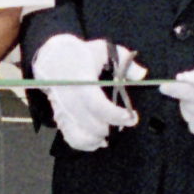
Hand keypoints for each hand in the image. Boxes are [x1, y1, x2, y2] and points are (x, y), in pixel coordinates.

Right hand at [33, 32, 141, 154]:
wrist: (51, 59)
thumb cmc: (81, 54)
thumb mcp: (103, 49)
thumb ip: (123, 59)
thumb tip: (141, 74)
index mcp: (79, 80)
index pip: (96, 104)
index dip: (114, 114)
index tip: (132, 117)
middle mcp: (68, 98)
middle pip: (89, 123)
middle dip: (111, 127)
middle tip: (127, 121)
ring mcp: (62, 110)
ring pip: (78, 134)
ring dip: (97, 138)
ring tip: (112, 133)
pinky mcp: (60, 117)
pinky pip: (70, 137)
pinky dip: (85, 144)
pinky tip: (98, 141)